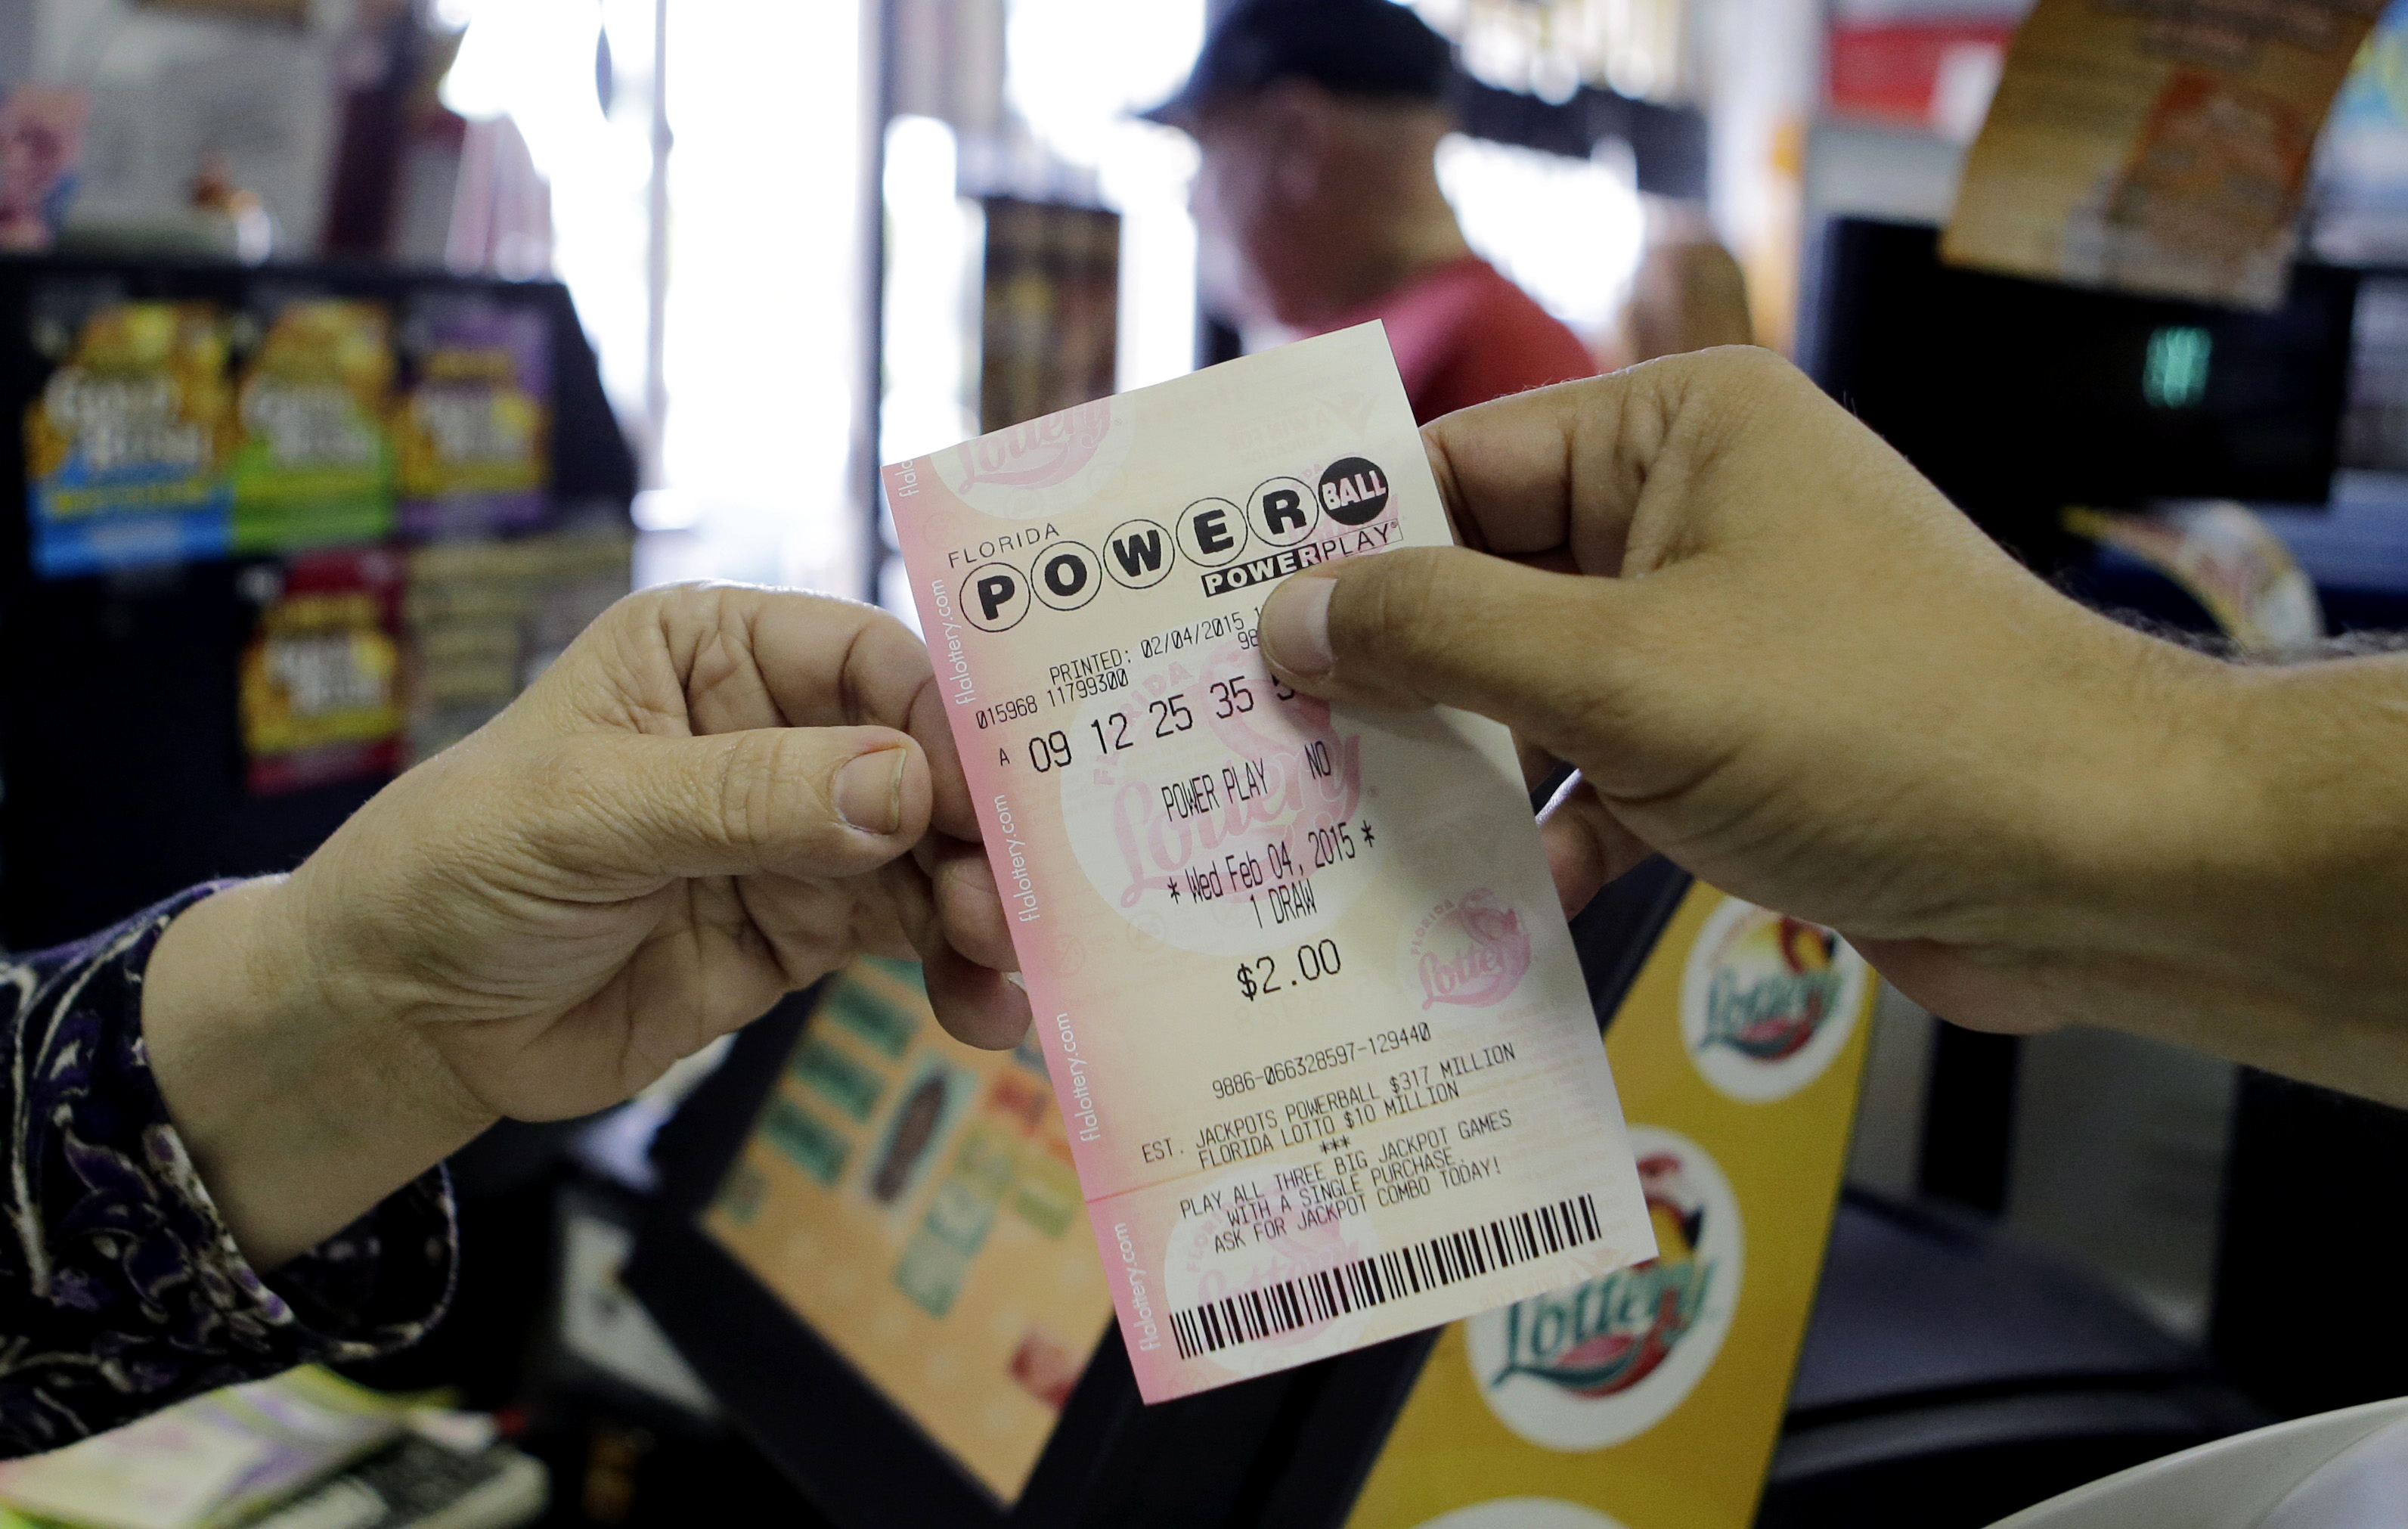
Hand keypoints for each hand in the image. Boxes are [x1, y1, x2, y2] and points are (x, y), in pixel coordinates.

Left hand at [144, 584, 1030, 1267]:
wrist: (403, 1017)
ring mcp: (800, 836)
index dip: (944, 719)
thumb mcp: (586, 815)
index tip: (996, 793)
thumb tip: (901, 790)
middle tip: (1021, 897)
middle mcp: (778, 731)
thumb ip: (745, 798)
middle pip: (924, 761)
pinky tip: (986, 1008)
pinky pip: (910, 938)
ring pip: (933, 857)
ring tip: (1009, 967)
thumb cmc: (458, 866)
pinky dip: (959, 970)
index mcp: (717, 652)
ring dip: (986, 907)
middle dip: (984, 826)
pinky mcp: (807, 929)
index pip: (868, 660)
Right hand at [1258, 349, 2407, 1102]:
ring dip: (1457, 771)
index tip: (1212, 624)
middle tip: (1241, 748)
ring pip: (1537, 693)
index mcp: (1675, 433)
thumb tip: (1286, 613)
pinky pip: (1604, 773)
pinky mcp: (1743, 746)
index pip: (1457, 466)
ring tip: (1322, 839)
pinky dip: (1550, 833)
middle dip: (1385, 677)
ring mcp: (1721, 635)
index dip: (1337, 550)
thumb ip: (1444, 637)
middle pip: (1486, 585)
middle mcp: (1694, 515)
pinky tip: (1475, 912)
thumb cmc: (1877, 725)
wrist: (2102, 864)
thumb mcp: (1629, 672)